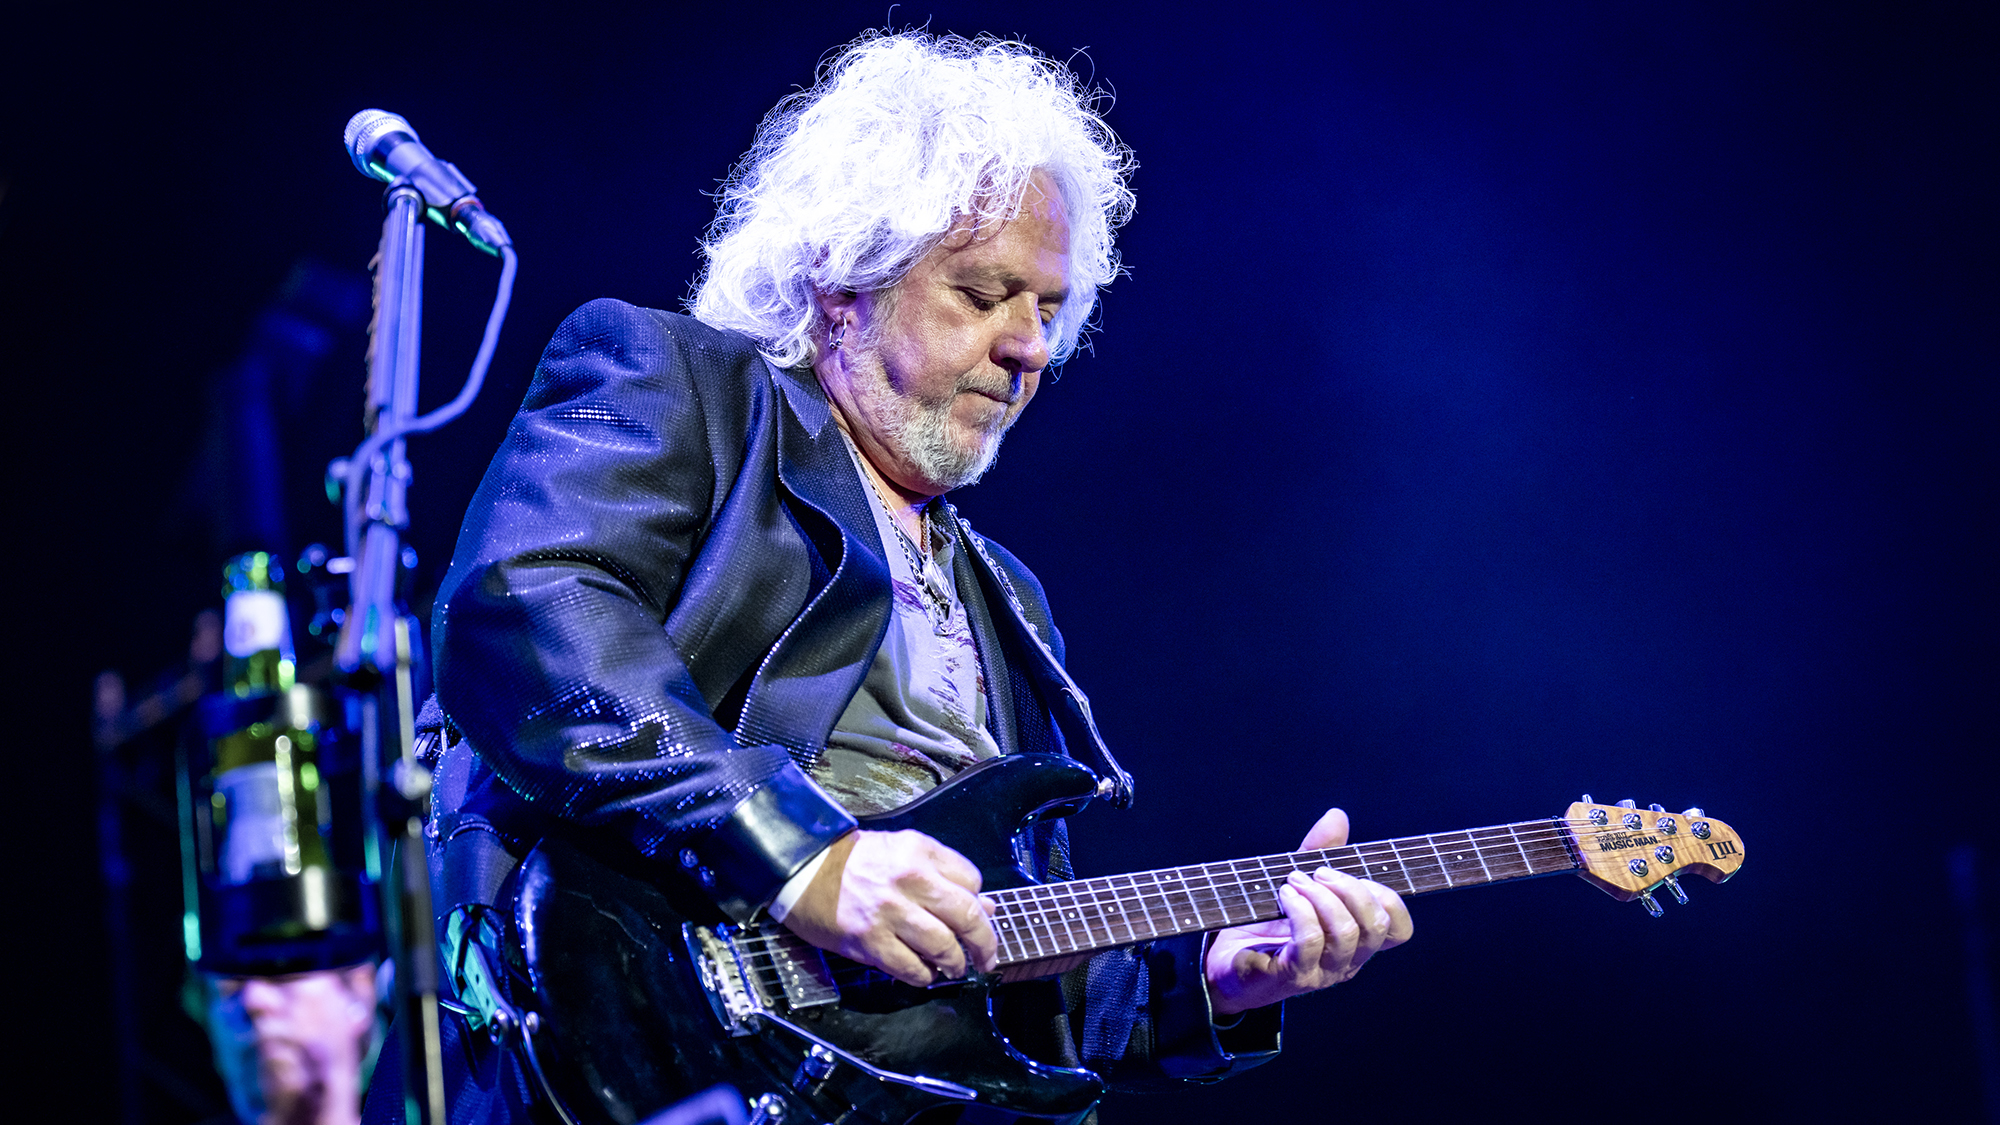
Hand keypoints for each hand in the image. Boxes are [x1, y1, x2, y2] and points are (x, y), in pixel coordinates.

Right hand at [779, 829, 997, 986]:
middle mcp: (909, 879)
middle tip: (986, 957)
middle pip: (968, 916)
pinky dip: (925, 976)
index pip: (971, 880)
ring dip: (955, 964)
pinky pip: (912, 969)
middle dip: (985, 943)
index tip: (976, 915)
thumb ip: (943, 875)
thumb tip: (986, 906)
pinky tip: (924, 972)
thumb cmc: (853, 862)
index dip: (978, 901)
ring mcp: (889, 912)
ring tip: (954, 967)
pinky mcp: (869, 941)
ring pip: (944, 947)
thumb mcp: (902, 852)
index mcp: (919, 851)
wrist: (803, 869)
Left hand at [1205, 808, 1412, 1014]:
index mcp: (1355, 942)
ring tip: (1295, 880)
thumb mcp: (1297, 882)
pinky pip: (1309, 940)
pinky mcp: (1292, 976)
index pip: (1399, 929)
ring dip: (1322, 896)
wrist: (1221, 962)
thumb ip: (1319, 852)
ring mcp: (1321, 973)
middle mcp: (1346, 962)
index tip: (1357, 875)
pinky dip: (1300, 909)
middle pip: (1377, 926)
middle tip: (1319, 872)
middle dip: (1352, 888)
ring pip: (1346, 933)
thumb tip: (1338, 816)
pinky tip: (1285, 894)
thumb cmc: (1263, 923)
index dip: (1388, 898)